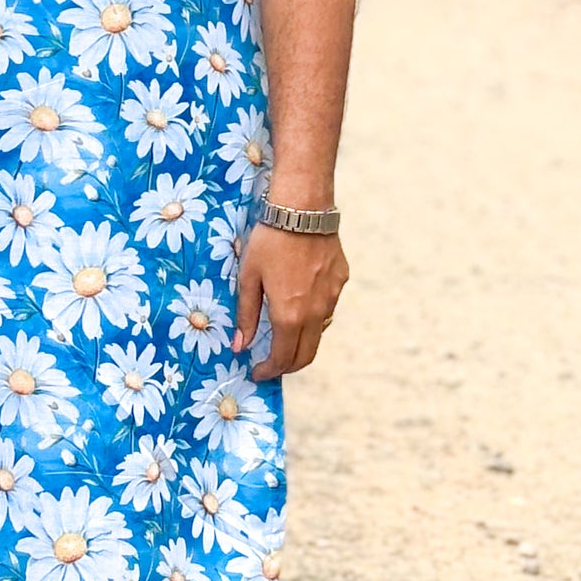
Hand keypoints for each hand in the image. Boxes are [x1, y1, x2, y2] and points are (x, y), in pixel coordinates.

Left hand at [232, 225, 347, 380]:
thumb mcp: (248, 277)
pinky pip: (327, 308)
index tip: (257, 372)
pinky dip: (313, 316)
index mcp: (289, 315)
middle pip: (306, 355)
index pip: (282, 358)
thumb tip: (240, 346)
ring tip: (283, 332)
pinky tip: (299, 302)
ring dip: (301, 341)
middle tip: (271, 363)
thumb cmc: (269, 241)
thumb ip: (246, 315)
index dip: (269, 370)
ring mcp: (331, 297)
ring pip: (319, 332)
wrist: (302, 209)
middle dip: (288, 366)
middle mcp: (315, 313)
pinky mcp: (341, 281)